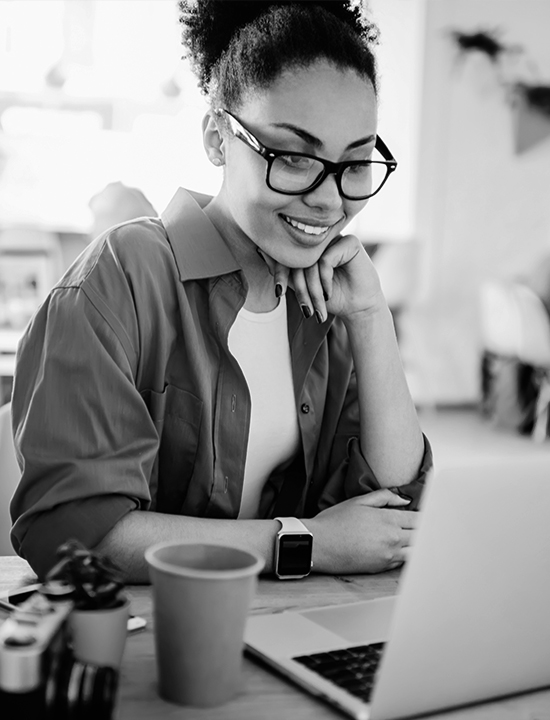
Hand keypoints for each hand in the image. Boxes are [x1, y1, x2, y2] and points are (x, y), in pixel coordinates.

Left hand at [259, 234, 384, 320]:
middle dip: (300, 289)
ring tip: (317, 308)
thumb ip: (284, 271)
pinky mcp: (350, 241)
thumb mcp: (302, 286)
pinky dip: (324, 279)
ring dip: (313, 289)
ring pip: (312, 261)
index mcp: (311, 246)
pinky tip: (329, 292)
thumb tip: (260, 250)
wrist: (358, 307)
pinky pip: (326, 259)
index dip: (280, 273)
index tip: (278, 293)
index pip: (289, 254)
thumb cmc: (331, 297)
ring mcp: (336, 238)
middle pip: (300, 259)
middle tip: (306, 310)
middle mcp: (322, 239)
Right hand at [303, 489, 417, 574]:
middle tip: (424, 526)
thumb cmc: (334, 522)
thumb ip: (384, 497)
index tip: (427, 515)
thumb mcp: (359, 501)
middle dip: (424, 530)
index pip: (419, 519)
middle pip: (422, 536)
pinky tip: (401, 549)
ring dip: (417, 545)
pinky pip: (403, 562)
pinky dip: (406, 555)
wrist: (319, 545)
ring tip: (414, 539)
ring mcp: (389, 556)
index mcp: (389, 520)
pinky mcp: (382, 568)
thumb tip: (403, 500)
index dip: (425, 516)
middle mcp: (393, 539)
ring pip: (416, 552)